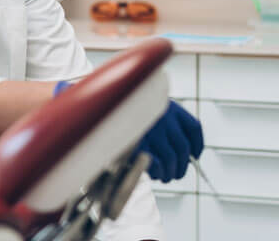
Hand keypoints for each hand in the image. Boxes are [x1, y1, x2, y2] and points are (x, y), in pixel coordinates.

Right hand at [52, 83, 203, 182]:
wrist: (83, 104)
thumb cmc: (108, 106)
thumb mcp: (131, 103)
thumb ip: (148, 114)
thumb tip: (167, 142)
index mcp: (164, 104)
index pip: (192, 127)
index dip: (197, 145)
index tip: (195, 155)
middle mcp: (160, 115)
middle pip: (182, 147)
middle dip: (181, 165)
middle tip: (175, 173)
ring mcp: (150, 128)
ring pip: (173, 158)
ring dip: (172, 172)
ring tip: (165, 176)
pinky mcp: (138, 142)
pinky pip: (157, 163)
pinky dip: (158, 171)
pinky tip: (155, 173)